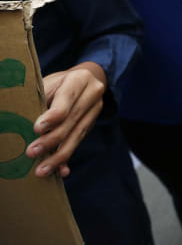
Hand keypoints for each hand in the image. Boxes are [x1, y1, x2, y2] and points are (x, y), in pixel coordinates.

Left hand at [25, 62, 106, 177]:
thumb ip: (42, 97)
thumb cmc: (60, 81)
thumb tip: (18, 118)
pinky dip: (68, 158)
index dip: (54, 115)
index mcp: (80, 79)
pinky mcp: (91, 125)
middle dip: (51, 140)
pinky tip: (62, 171)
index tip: (37, 128)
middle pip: (72, 121)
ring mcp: (94, 112)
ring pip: (77, 136)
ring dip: (59, 155)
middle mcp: (92, 95)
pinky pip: (78, 143)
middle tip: (32, 152)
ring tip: (42, 170)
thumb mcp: (50, 81)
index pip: (67, 98)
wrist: (87, 78)